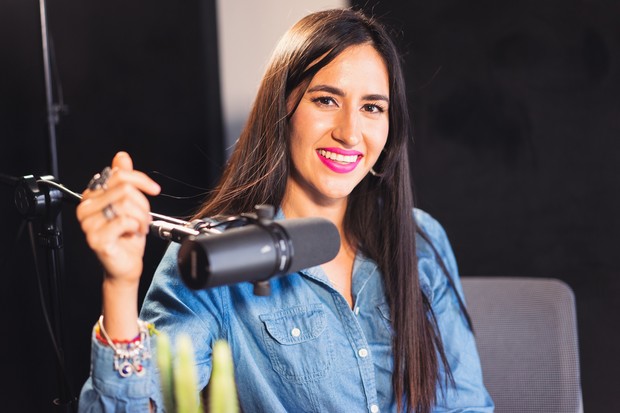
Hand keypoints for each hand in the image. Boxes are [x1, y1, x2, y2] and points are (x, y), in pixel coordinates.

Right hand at [76, 151, 160, 285]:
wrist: (125, 265)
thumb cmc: (127, 236)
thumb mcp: (130, 204)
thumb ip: (124, 180)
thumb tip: (121, 157)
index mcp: (92, 196)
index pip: (117, 175)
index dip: (141, 180)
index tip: (154, 189)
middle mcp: (86, 208)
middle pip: (124, 189)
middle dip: (143, 205)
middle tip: (143, 218)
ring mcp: (88, 224)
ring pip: (126, 205)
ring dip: (141, 218)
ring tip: (139, 227)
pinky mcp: (96, 238)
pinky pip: (124, 221)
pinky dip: (136, 228)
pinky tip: (133, 234)